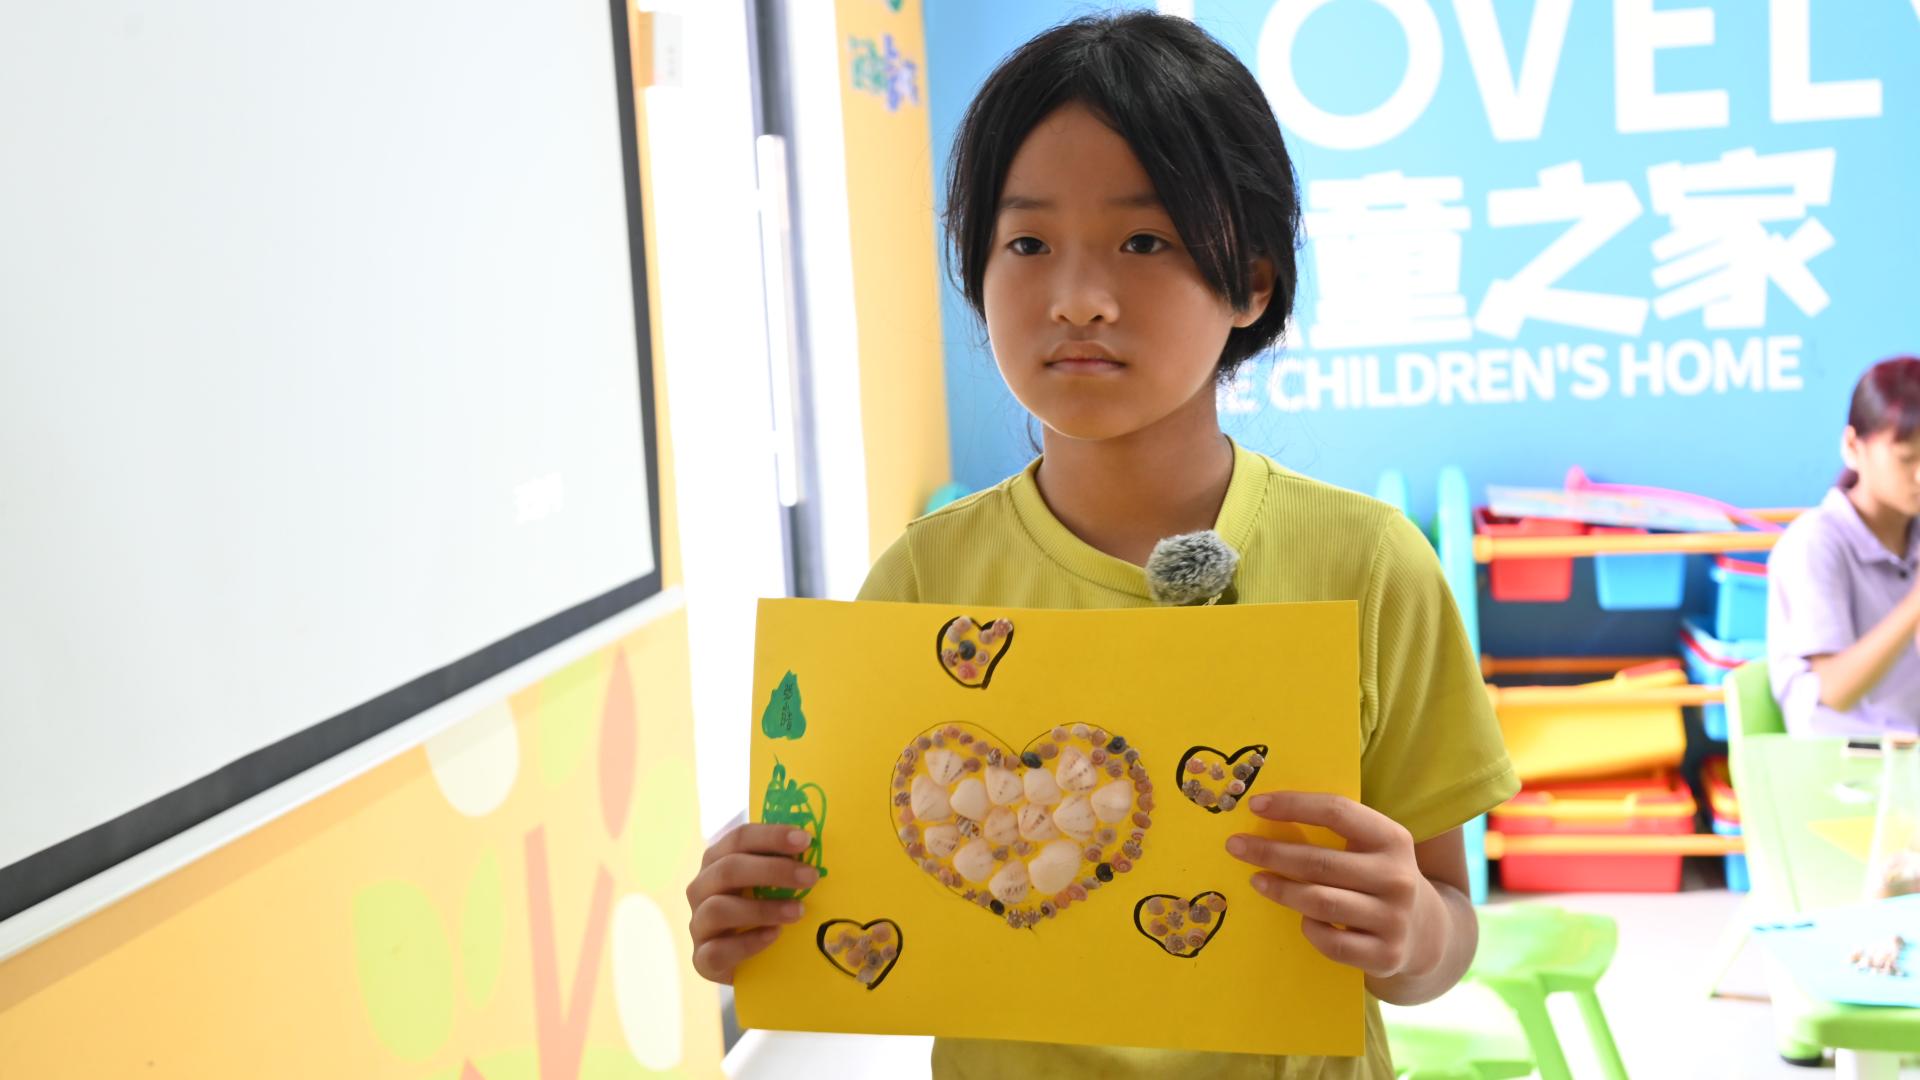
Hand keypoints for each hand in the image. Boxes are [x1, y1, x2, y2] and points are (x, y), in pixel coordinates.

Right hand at [685, 823, 815, 983]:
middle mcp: (702, 888)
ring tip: (798, 912)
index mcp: (718, 860)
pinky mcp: (702, 959)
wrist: (751, 962)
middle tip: (810, 877)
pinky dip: (748, 942)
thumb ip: (787, 865)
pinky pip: (716, 950)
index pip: (739, 838)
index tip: (805, 840)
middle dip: (772, 870)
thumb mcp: (773, 885)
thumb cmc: (766, 912)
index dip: (771, 836)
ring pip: (718, 909)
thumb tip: (820, 849)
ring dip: (762, 908)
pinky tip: (774, 936)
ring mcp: (698, 924)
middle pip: (728, 869)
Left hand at [1225, 791, 1439, 979]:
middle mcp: (1397, 877)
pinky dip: (1308, 928)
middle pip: (1320, 862)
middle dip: (1270, 852)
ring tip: (1257, 880)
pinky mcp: (1385, 955)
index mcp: (1392, 839)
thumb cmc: (1378, 877)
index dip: (1293, 806)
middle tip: (1235, 846)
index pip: (1337, 812)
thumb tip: (1265, 813)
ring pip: (1320, 902)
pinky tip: (1300, 919)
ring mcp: (1393, 919)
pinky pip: (1330, 942)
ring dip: (1281, 890)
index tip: (1254, 805)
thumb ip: (1335, 831)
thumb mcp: (1372, 848)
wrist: (1425, 932)